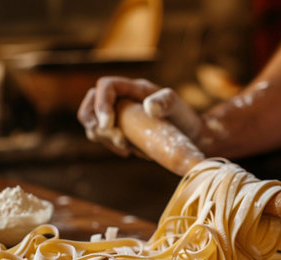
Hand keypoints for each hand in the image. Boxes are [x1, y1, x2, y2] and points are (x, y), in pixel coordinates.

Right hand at [77, 76, 203, 157]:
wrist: (190, 135)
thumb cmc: (184, 118)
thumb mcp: (178, 107)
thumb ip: (166, 102)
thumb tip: (149, 106)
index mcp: (134, 88)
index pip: (105, 86)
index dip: (101, 104)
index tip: (107, 125)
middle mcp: (122, 99)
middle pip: (90, 104)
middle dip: (95, 123)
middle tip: (119, 140)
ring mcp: (119, 115)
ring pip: (95, 124)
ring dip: (105, 139)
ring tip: (128, 149)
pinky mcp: (121, 130)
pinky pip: (105, 138)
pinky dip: (112, 146)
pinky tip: (130, 152)